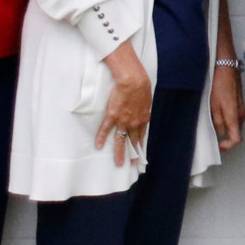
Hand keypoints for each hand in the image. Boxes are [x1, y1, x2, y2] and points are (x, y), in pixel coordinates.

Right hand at [96, 41, 151, 165]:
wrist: (133, 81)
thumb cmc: (141, 86)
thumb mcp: (147, 100)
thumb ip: (144, 109)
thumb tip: (143, 112)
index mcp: (143, 119)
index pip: (141, 135)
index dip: (140, 144)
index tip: (140, 152)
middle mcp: (134, 123)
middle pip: (133, 141)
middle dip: (133, 153)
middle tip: (132, 163)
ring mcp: (123, 121)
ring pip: (120, 140)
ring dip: (119, 152)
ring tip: (118, 163)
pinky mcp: (112, 116)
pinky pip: (106, 129)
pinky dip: (101, 137)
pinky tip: (98, 145)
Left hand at [209, 63, 244, 151]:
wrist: (226, 67)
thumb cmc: (219, 85)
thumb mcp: (214, 106)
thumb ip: (218, 122)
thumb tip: (221, 134)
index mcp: (235, 117)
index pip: (237, 139)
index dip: (228, 146)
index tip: (219, 146)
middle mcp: (242, 115)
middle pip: (236, 132)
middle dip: (226, 137)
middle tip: (213, 136)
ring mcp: (242, 108)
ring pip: (235, 124)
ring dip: (226, 127)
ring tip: (213, 123)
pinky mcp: (240, 102)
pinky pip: (235, 116)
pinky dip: (227, 119)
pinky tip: (217, 112)